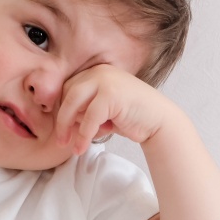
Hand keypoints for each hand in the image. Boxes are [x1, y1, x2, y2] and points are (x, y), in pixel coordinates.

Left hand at [54, 64, 176, 155]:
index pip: (68, 88)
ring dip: (67, 126)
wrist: (160, 122)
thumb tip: (60, 121)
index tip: (61, 128)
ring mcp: (106, 80)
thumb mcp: (102, 110)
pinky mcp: (112, 94)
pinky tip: (80, 148)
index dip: (62, 109)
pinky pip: (89, 117)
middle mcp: (100, 71)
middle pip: (67, 93)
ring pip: (74, 103)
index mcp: (96, 72)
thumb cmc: (130, 118)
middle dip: (62, 118)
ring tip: (67, 145)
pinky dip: (82, 134)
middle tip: (60, 140)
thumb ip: (84, 109)